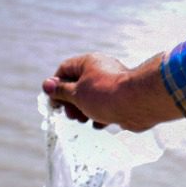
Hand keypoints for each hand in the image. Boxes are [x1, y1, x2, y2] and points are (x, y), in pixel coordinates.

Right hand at [41, 52, 180, 131]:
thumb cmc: (105, 95)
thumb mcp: (77, 94)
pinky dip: (99, 116)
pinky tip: (100, 124)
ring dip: (84, 111)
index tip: (54, 102)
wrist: (138, 103)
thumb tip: (47, 85)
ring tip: (84, 119)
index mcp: (88, 62)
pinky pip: (105, 107)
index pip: (64, 70)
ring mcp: (111, 85)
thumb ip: (61, 91)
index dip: (56, 86)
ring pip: (90, 98)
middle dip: (70, 102)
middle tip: (71, 115)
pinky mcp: (121, 99)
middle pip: (77, 85)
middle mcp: (100, 70)